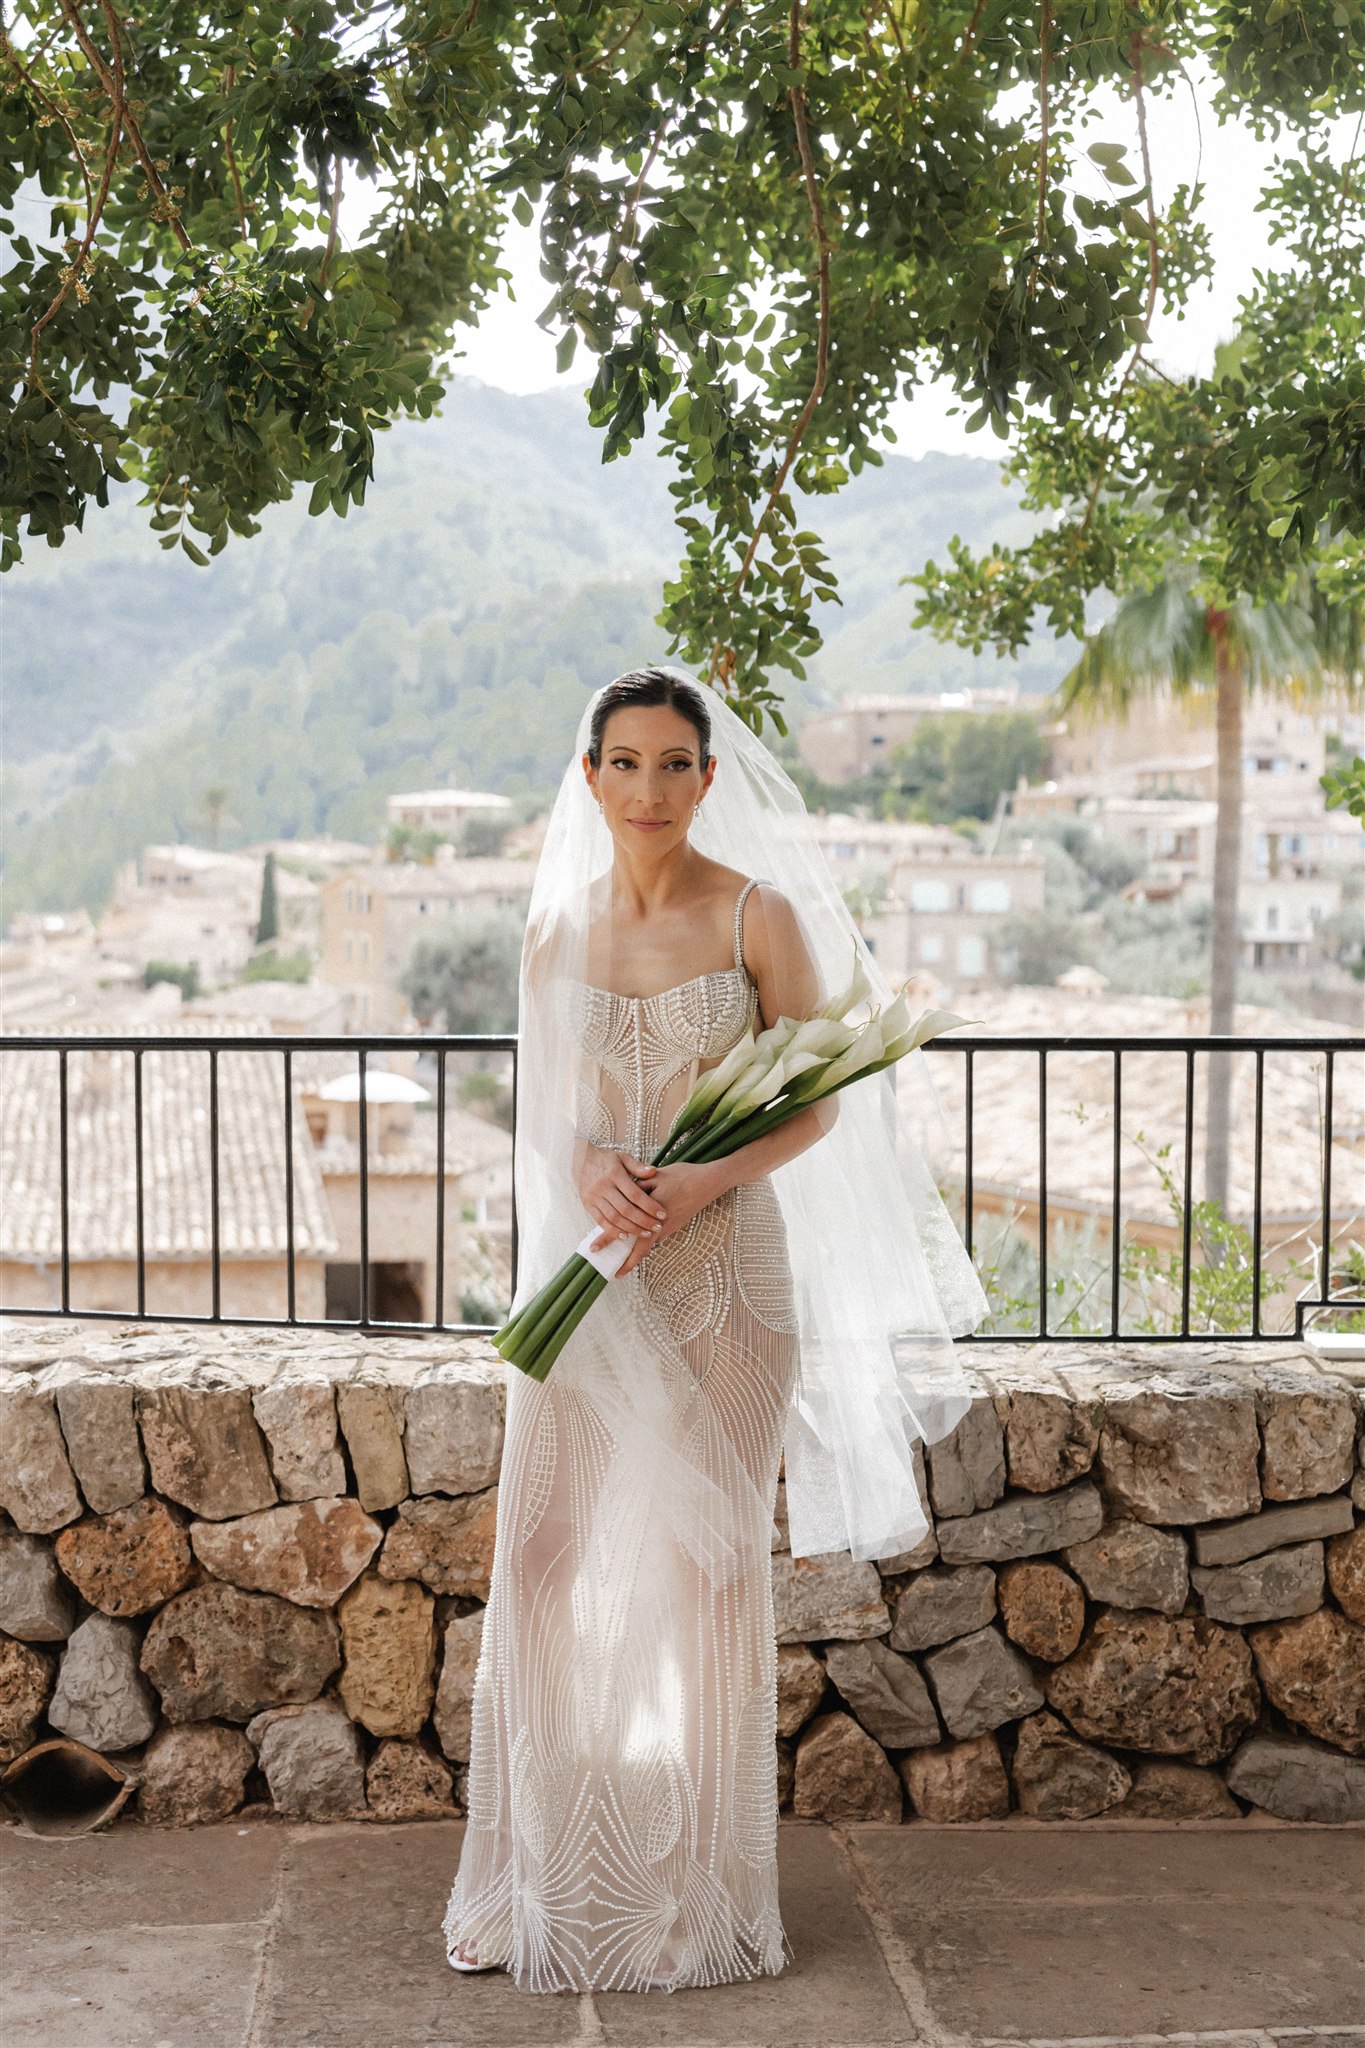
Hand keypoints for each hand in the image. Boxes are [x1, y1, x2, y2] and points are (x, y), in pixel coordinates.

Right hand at [576, 1142, 667, 1246]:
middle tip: (657, 1227)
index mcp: (614, 1174)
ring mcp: (594, 1197)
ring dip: (631, 1228)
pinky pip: (601, 1221)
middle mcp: (603, 1187)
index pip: (635, 1194)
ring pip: (614, 1218)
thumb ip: (637, 1166)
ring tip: (645, 1233)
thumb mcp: (622, 1157)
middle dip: (643, 1221)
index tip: (662, 1214)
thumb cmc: (605, 1159)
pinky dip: (613, 1231)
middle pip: (626, 1209)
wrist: (578, 1159)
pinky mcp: (588, 1205)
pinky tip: (626, 1236)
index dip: (650, 1206)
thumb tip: (653, 1171)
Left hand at [594, 1160, 729, 1277]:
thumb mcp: (656, 1178)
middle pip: (639, 1249)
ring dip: (635, 1249)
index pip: (627, 1233)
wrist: (709, 1183)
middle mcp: (661, 1227)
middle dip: (625, 1261)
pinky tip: (639, 1235)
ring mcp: (669, 1228)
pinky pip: (656, 1235)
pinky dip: (645, 1238)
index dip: (609, 1241)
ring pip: (648, 1243)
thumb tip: (623, 1196)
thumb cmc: (683, 1177)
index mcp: (652, 1215)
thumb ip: (638, 1188)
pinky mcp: (675, 1225)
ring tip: (622, 1256)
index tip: (595, 1251)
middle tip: (613, 1270)